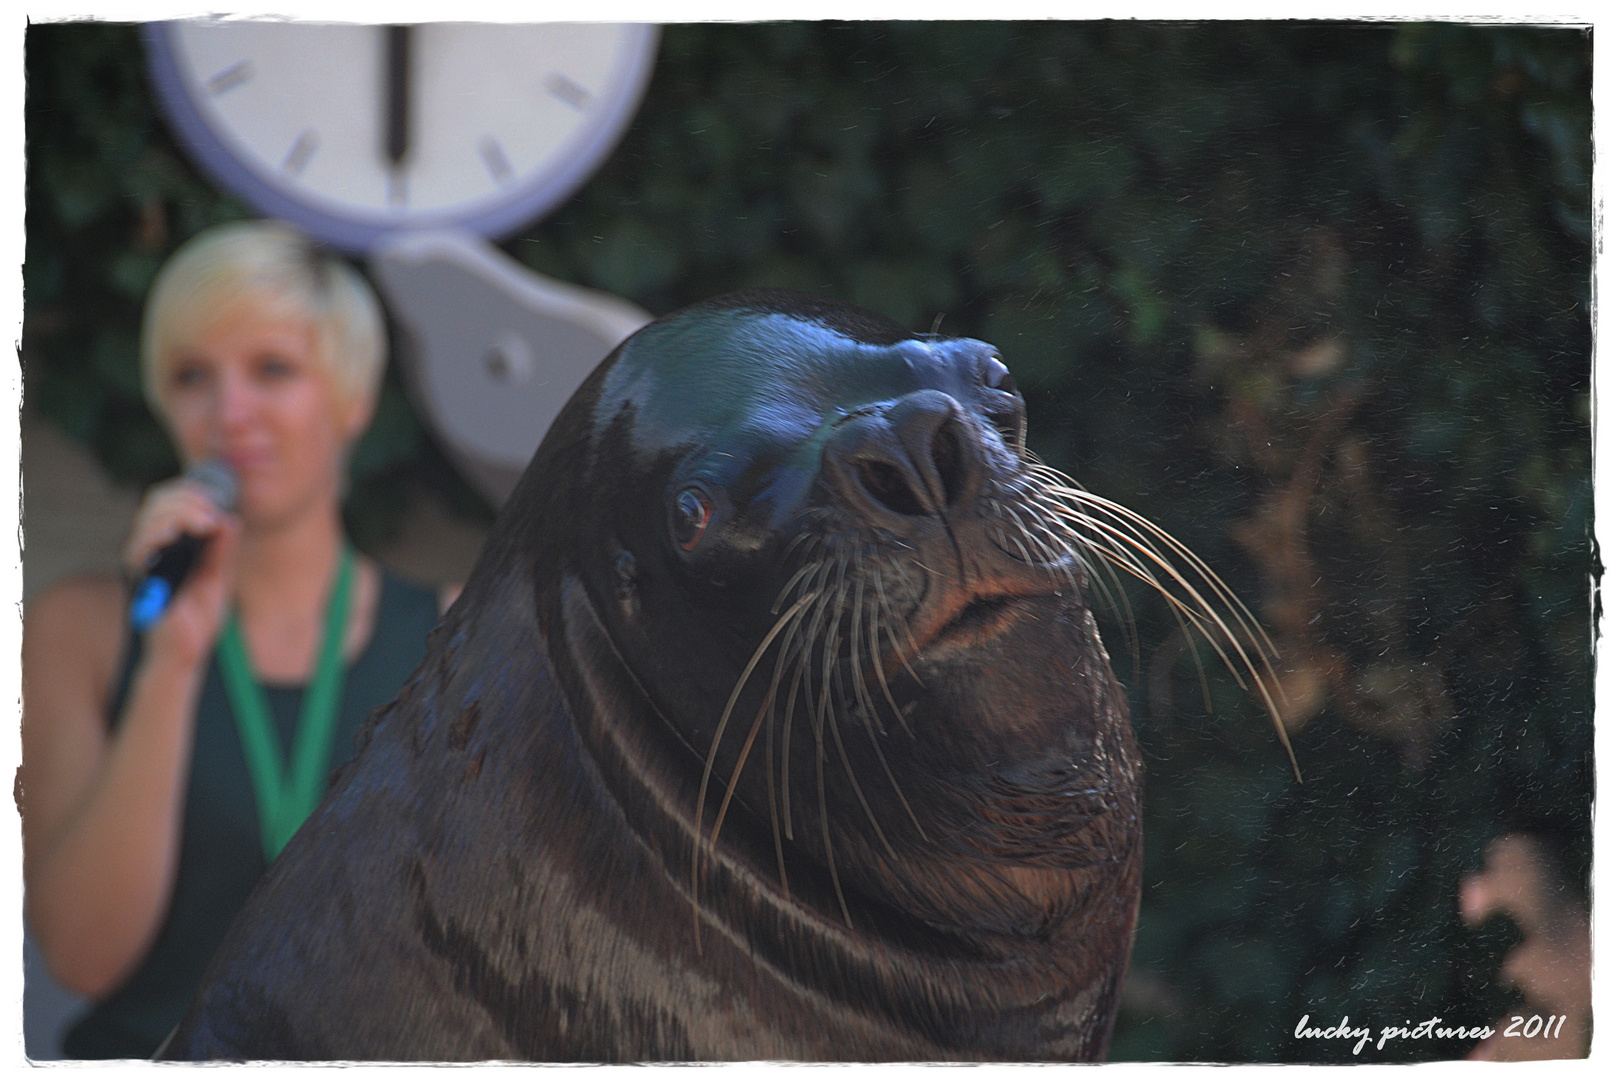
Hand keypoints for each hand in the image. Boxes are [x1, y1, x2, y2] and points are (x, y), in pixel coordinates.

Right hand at [123, 477, 241, 664]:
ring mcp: (143, 564)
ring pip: (148, 519)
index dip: (190, 493)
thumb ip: (221, 550)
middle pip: (157, 503)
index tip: (217, 501)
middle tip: (212, 513)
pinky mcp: (139, 581)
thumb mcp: (218, 578)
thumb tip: (230, 519)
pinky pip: (137, 550)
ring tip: (204, 523)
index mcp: (170, 546)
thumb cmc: (198, 619)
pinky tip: (174, 534)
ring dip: (178, 513)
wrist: (187, 654)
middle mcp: (152, 550)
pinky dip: (154, 535)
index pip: (169, 502)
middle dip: (187, 499)